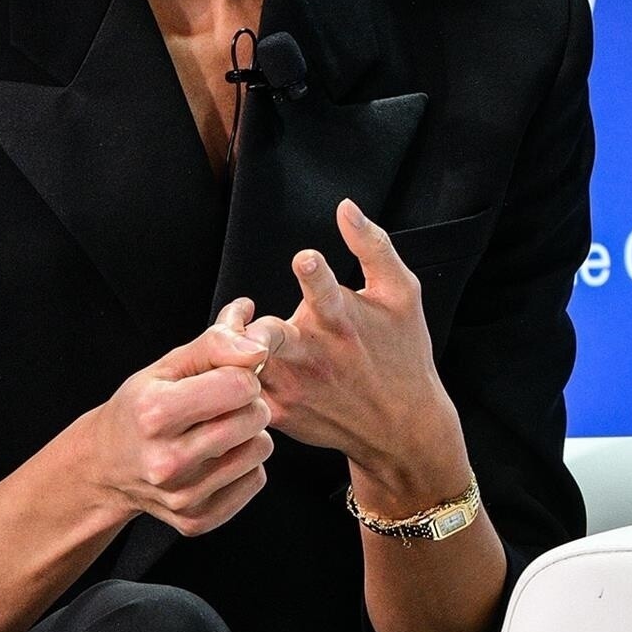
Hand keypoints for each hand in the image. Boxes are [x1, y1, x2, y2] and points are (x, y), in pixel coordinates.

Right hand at [82, 301, 273, 538]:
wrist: (107, 467)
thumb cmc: (139, 409)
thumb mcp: (167, 366)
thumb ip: (214, 345)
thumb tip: (257, 350)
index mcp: (154, 413)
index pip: (239, 385)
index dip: (240, 376)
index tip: (224, 380)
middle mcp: (166, 460)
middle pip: (254, 418)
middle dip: (248, 404)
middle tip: (222, 406)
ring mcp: (182, 495)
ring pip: (261, 450)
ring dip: (248, 436)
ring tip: (218, 432)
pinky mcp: (196, 519)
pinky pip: (255, 480)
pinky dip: (243, 467)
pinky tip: (215, 460)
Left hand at [250, 199, 469, 512]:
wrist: (402, 425)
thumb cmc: (402, 351)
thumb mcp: (402, 294)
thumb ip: (373, 246)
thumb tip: (345, 207)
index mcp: (342, 319)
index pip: (324, 290)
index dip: (313, 273)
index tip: (304, 259)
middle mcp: (316, 353)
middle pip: (272, 337)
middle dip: (258, 330)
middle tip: (242, 316)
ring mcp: (295, 386)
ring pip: (244, 365)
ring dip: (230, 347)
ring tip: (233, 330)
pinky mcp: (280, 410)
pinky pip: (240, 395)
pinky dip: (228, 379)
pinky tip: (231, 361)